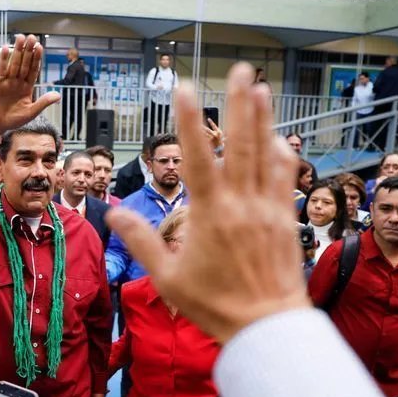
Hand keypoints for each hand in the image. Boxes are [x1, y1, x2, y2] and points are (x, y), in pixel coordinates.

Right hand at [0, 34, 60, 138]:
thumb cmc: (13, 120)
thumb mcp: (31, 112)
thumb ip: (43, 103)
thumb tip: (58, 95)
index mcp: (27, 87)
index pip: (33, 70)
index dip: (36, 59)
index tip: (40, 47)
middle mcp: (18, 81)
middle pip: (24, 63)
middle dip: (28, 50)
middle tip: (32, 37)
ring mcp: (7, 81)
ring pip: (14, 63)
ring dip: (17, 51)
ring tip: (20, 37)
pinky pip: (1, 69)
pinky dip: (3, 59)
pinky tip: (7, 48)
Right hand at [106, 63, 309, 343]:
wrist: (266, 326)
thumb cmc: (213, 304)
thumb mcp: (167, 278)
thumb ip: (140, 240)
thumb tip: (112, 211)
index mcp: (210, 215)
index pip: (197, 159)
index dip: (189, 123)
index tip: (184, 91)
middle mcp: (242, 204)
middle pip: (240, 145)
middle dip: (239, 104)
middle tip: (239, 70)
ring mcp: (267, 209)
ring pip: (266, 154)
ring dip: (263, 119)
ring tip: (260, 88)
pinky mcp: (284, 219)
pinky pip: (284, 177)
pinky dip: (282, 153)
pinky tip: (279, 136)